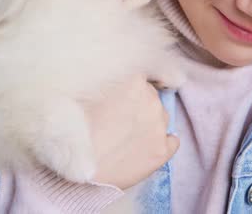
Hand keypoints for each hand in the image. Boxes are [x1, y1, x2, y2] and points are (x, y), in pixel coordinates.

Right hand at [85, 75, 178, 189]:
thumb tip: (118, 88)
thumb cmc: (78, 132)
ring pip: (162, 119)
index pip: (141, 80)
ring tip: (128, 138)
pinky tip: (144, 150)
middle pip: (153, 98)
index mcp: (134, 82)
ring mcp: (160, 126)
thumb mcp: (89, 96)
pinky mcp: (164, 150)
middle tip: (121, 122)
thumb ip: (111, 86)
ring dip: (150, 125)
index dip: (130, 92)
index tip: (122, 102)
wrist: (81, 171)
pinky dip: (162, 144)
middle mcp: (152, 101)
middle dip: (140, 107)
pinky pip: (172, 141)